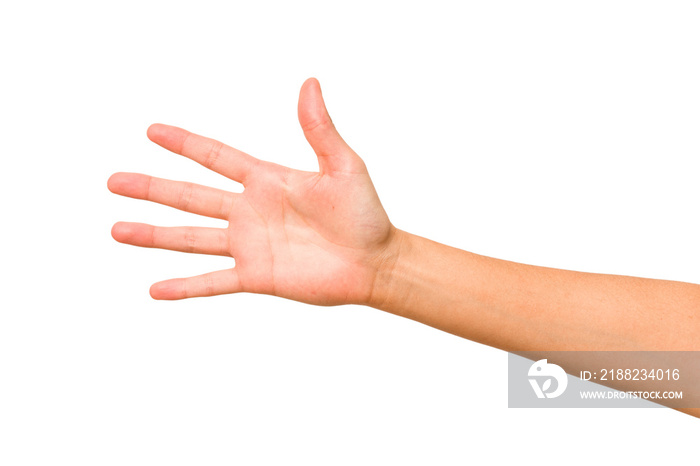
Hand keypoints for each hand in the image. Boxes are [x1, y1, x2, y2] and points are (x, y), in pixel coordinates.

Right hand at [109, 78, 396, 304]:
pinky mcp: (256, 277)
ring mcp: (250, 245)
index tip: (152, 131)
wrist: (375, 262)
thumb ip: (319, 129)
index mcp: (267, 180)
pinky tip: (156, 289)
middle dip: (152, 188)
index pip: (216, 157)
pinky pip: (214, 281)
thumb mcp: (343, 165)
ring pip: (191, 238)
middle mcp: (250, 212)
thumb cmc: (364, 213)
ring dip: (154, 235)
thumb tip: (309, 83)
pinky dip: (186, 286)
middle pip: (190, 196)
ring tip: (118, 229)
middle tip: (114, 181)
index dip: (185, 144)